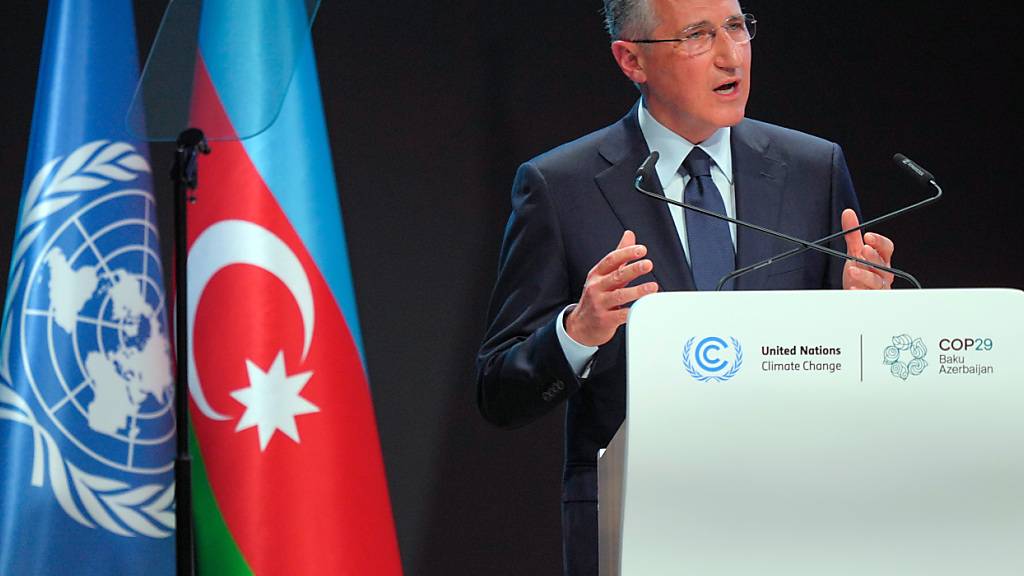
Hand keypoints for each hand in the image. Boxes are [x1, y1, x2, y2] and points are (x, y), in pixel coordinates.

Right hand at [565, 230, 659, 346]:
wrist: (580, 326)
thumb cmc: (596, 297)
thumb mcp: (603, 275)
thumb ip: (619, 256)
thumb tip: (629, 235)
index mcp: (597, 274)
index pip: (611, 260)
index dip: (626, 253)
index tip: (641, 249)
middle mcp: (596, 288)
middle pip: (616, 276)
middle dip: (633, 269)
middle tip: (648, 264)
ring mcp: (600, 304)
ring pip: (620, 296)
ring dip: (638, 291)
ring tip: (653, 287)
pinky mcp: (605, 320)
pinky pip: (621, 315)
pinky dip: (633, 311)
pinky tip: (644, 308)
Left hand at [841, 209, 894, 289]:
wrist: (853, 292)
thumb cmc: (859, 272)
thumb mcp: (854, 252)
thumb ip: (852, 234)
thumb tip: (848, 213)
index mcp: (881, 259)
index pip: (886, 248)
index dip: (879, 242)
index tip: (868, 236)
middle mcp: (883, 272)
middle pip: (883, 263)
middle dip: (874, 256)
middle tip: (863, 250)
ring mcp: (878, 287)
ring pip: (876, 281)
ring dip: (865, 275)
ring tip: (852, 270)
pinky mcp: (870, 297)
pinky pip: (868, 296)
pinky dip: (860, 292)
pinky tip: (852, 289)